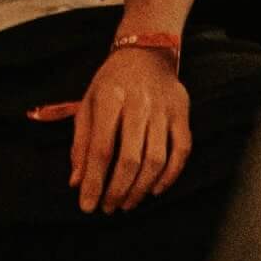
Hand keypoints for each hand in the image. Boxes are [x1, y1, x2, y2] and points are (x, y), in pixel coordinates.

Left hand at [67, 46, 190, 214]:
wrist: (146, 53)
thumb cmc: (112, 83)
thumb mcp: (88, 103)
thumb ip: (81, 142)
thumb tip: (77, 182)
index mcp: (110, 98)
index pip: (100, 148)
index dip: (93, 181)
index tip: (87, 206)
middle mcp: (139, 103)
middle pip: (130, 158)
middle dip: (117, 190)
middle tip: (108, 208)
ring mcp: (164, 109)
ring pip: (156, 159)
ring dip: (140, 188)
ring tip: (127, 203)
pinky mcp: (183, 114)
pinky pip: (181, 152)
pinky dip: (169, 176)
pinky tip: (154, 190)